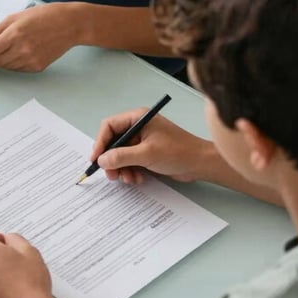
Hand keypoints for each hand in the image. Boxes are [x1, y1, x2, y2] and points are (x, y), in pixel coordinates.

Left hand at [0, 3, 80, 71]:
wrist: (71, 24)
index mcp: (14, 34)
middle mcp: (22, 49)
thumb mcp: (16, 17)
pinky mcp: (37, 67)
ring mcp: (30, 60)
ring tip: (3, 51)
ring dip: (0, 62)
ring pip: (6, 66)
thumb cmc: (44, 16)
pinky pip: (18, 69)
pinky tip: (17, 53)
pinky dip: (13, 64)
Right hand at [91, 109, 212, 184]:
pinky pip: (130, 162)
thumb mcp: (146, 154)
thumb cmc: (178, 152)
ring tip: (128, 179)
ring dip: (122, 169)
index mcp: (137, 118)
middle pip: (113, 142)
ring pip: (120, 155)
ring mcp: (142, 141)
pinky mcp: (146, 153)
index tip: (96, 159)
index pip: (109, 126)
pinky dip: (130, 171)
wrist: (201, 164)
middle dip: (111, 160)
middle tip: (111, 174)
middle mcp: (138, 127)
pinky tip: (138, 178)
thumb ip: (121, 156)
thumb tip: (101, 160)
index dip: (100, 142)